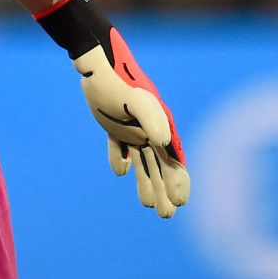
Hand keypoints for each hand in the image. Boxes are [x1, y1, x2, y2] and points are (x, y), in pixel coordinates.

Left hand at [74, 29, 189, 217]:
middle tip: (166, 215)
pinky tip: (120, 171)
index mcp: (160, 125)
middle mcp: (150, 129)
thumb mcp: (135, 99)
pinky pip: (119, 148)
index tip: (180, 203)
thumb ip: (151, 118)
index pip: (173, 159)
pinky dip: (120, 159)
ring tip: (148, 206)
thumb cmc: (118, 80)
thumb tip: (165, 143)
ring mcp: (132, 128)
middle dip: (165, 190)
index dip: (178, 181)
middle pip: (160, 166)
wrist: (97, 63)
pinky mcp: (113, 126)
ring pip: (142, 162)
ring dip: (146, 182)